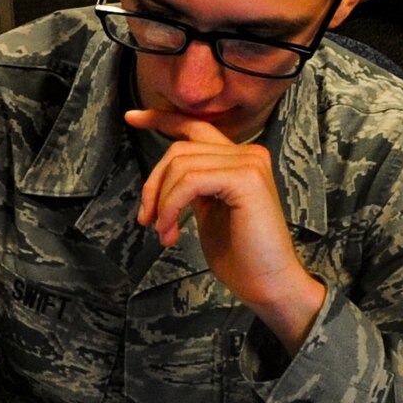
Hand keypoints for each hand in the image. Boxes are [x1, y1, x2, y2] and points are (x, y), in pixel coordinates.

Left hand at [125, 108, 325, 350]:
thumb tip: (164, 176)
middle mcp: (248, 154)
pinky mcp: (246, 179)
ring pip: (181, 165)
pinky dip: (171, 206)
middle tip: (147, 220)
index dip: (161, 119)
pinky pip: (190, 181)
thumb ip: (194, 186)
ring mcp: (250, 163)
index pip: (195, 127)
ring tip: (164, 233)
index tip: (132, 117)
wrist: (269, 285)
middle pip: (179, 149)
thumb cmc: (241, 257)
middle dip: (154, 184)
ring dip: (162, 203)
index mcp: (239, 160)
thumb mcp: (209, 212)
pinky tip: (171, 231)